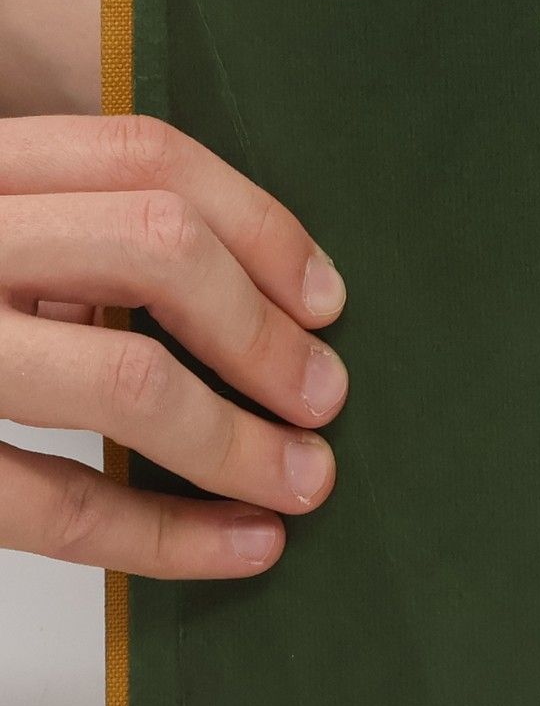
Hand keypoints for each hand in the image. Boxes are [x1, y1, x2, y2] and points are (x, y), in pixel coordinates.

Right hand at [0, 114, 347, 576]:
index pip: (144, 156)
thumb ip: (66, 240)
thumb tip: (258, 298)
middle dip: (262, 333)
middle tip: (324, 398)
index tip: (326, 300)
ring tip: (304, 481)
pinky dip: (165, 536)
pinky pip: (47, 502)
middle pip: (153, 247)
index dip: (262, 228)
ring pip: (119, 378)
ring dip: (238, 442)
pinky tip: (242, 550)